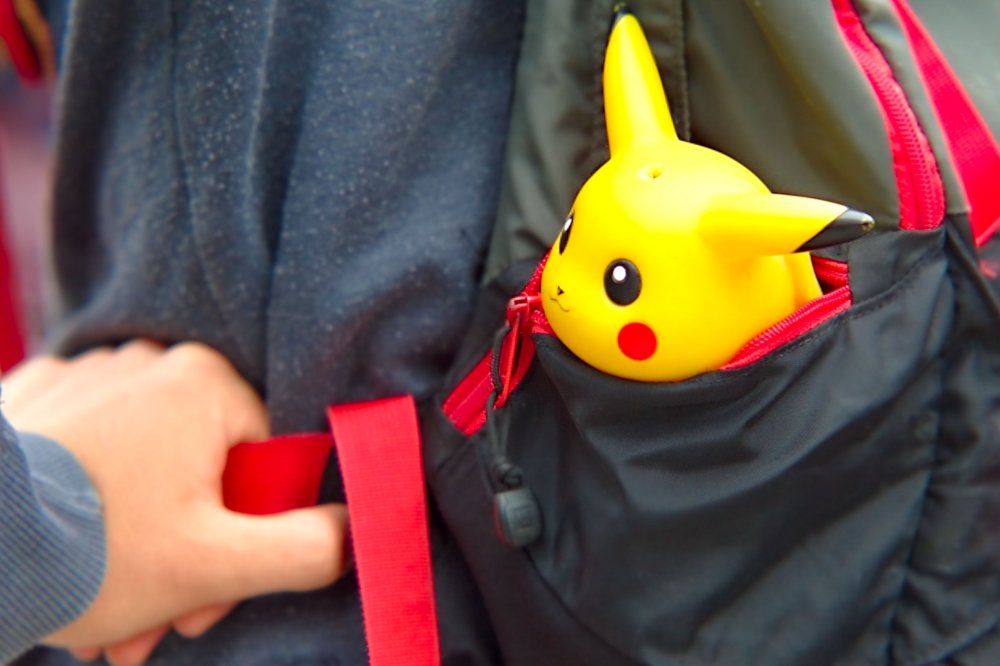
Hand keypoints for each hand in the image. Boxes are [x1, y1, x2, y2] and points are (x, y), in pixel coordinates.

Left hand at [3, 341, 348, 664]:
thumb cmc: (90, 550)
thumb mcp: (216, 564)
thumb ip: (305, 548)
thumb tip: (356, 532)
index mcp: (204, 382)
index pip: (267, 461)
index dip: (251, 538)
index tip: (209, 596)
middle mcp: (148, 361)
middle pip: (204, 471)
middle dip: (187, 558)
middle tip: (153, 624)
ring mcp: (86, 374)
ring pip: (146, 470)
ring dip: (140, 543)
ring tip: (102, 610)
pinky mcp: (35, 397)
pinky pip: (91, 453)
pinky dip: (92, 510)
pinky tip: (70, 562)